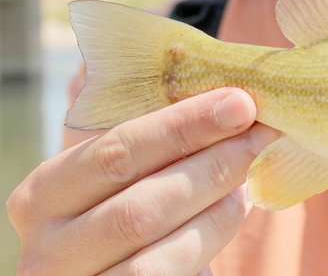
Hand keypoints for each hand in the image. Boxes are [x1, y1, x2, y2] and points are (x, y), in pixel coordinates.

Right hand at [7, 88, 274, 275]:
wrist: (121, 271)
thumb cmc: (132, 205)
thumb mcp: (130, 172)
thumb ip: (158, 139)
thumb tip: (228, 89)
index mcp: (44, 194)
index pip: (115, 151)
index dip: (182, 126)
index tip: (241, 102)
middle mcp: (46, 251)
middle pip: (138, 207)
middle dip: (212, 165)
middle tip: (264, 134)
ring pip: (155, 258)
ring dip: (218, 210)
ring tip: (251, 177)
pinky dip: (210, 243)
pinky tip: (236, 211)